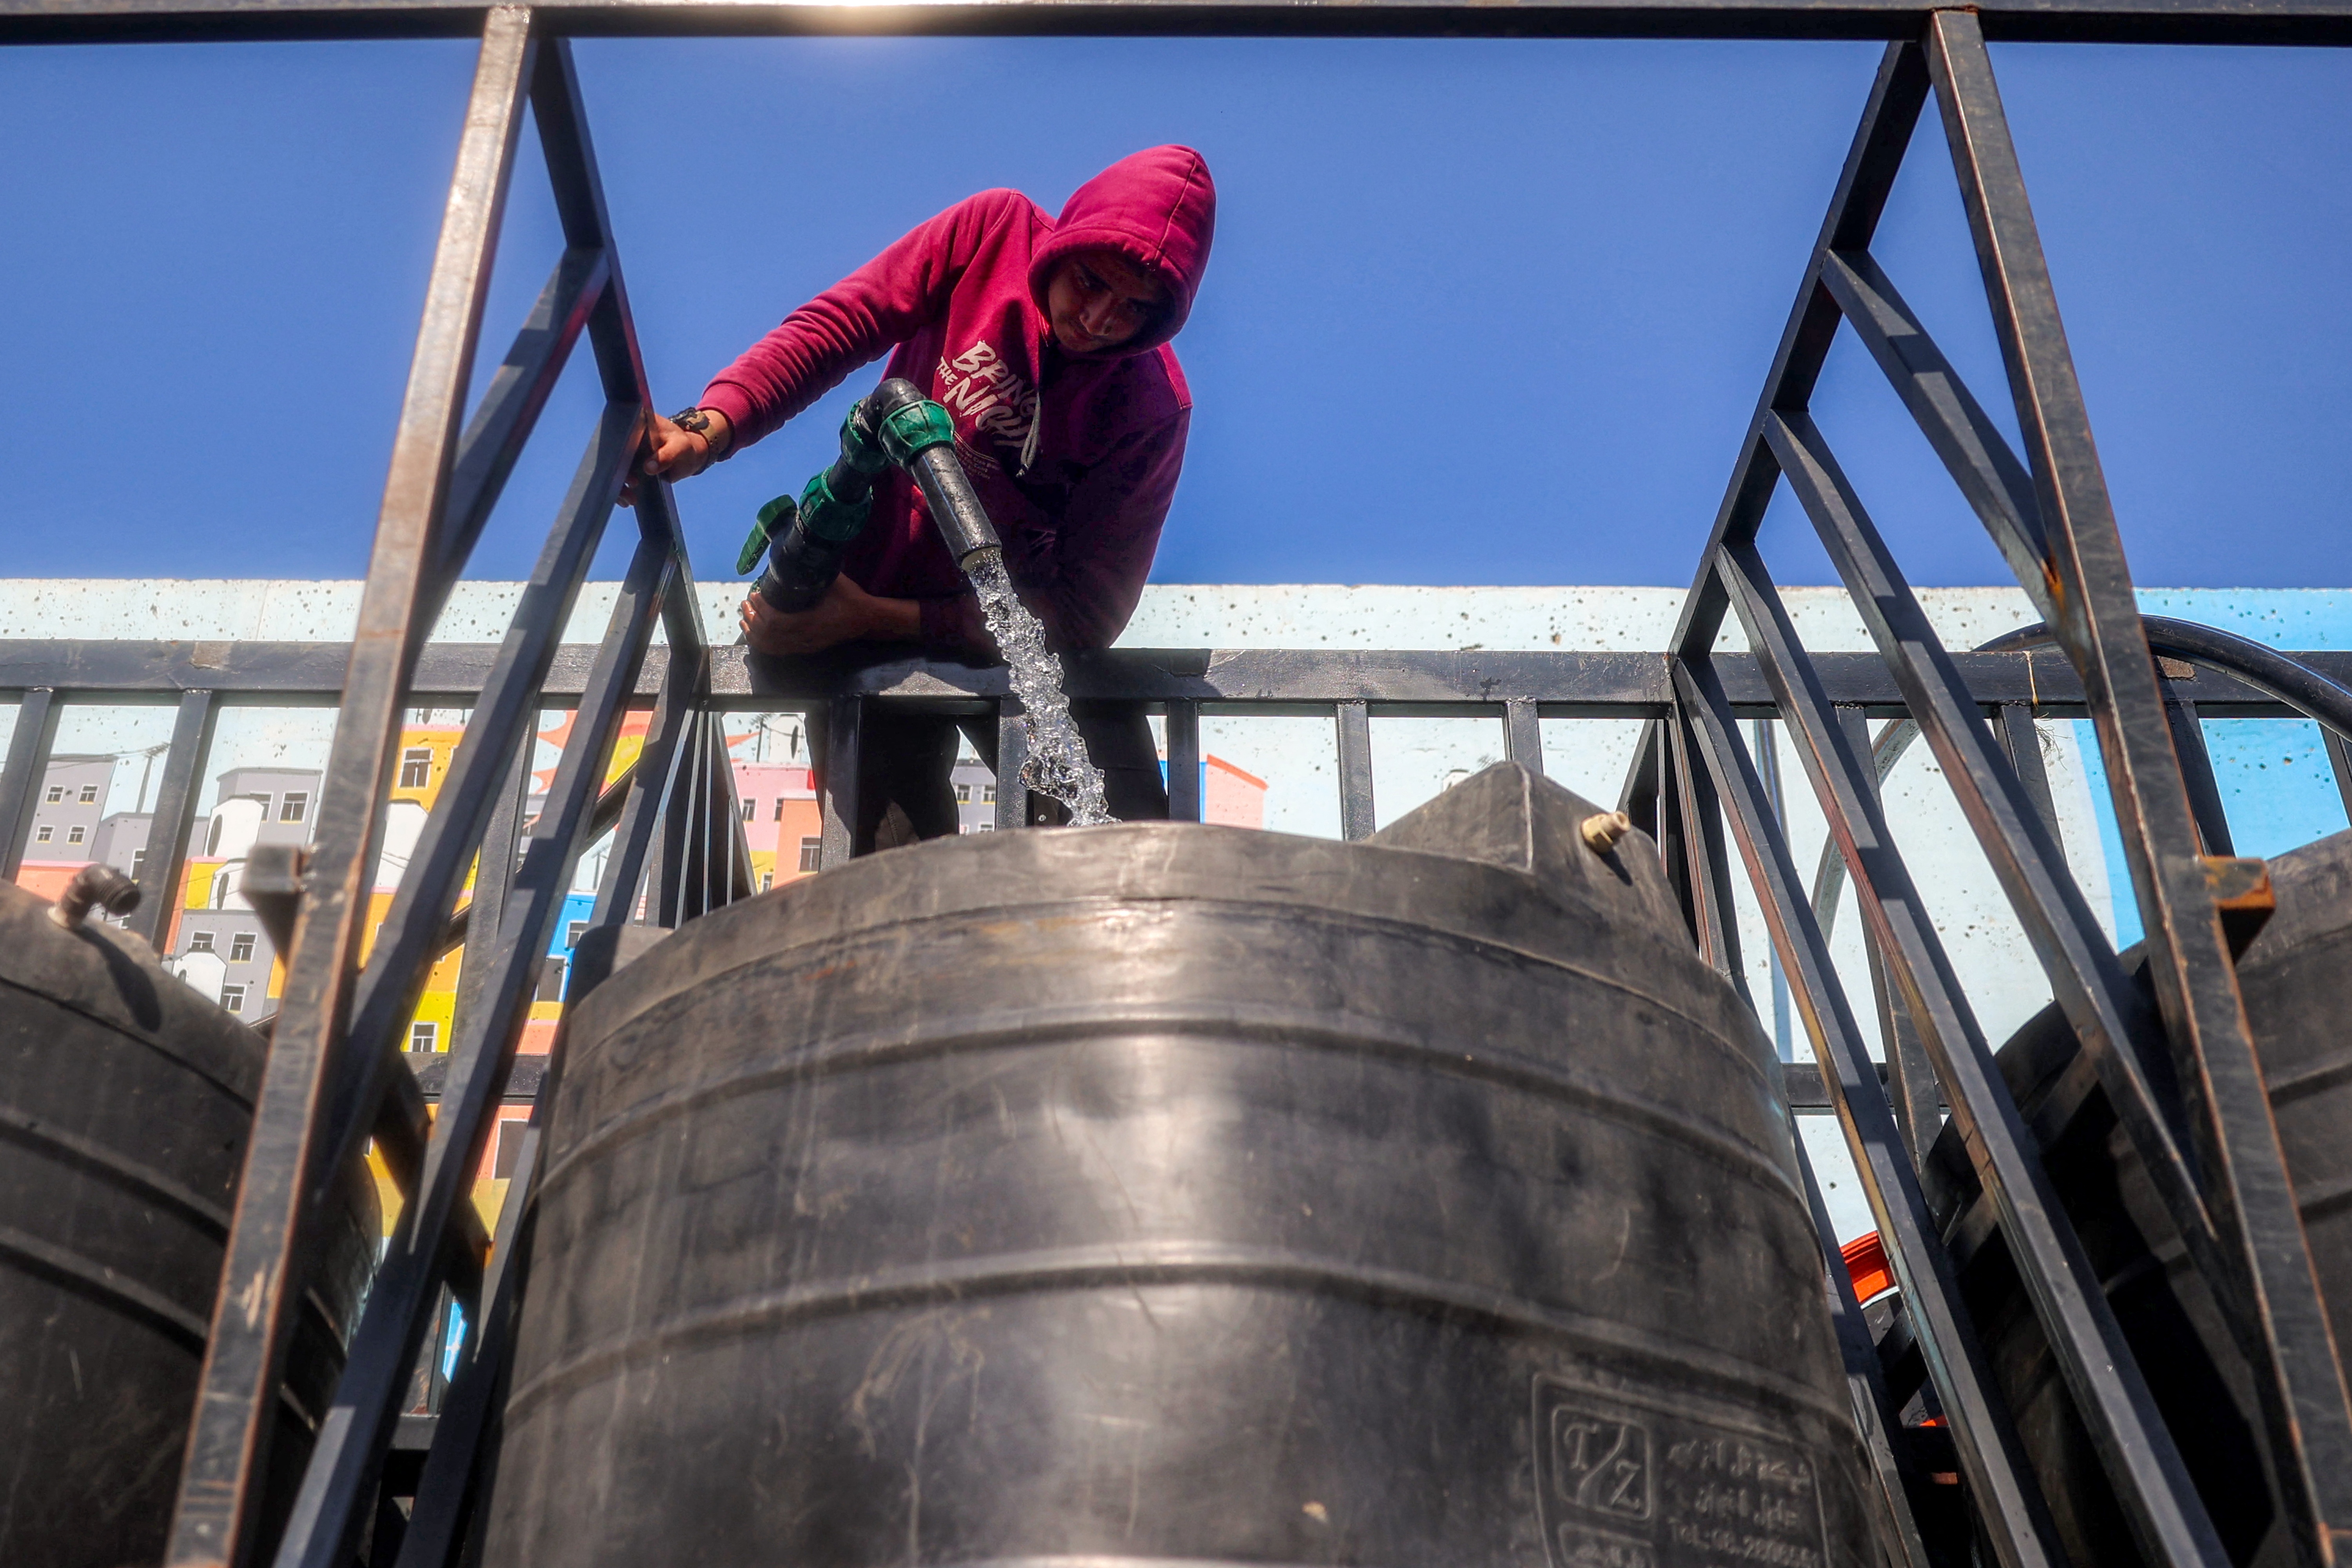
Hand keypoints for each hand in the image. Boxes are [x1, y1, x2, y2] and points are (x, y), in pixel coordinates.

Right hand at [620, 409, 730, 506]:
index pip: (618, 435)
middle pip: (612, 454)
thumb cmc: (684, 446)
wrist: (687, 456)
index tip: (622, 469)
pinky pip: (620, 477)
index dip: (616, 452)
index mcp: (636, 423)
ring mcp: (626, 451)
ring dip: (618, 486)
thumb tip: (648, 467)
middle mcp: (627, 436)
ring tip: (630, 499)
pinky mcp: (628, 465)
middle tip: (632, 485)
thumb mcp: (680, 448)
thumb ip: (667, 455)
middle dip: (616, 474)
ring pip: (614, 469)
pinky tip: (627, 500)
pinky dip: (622, 490)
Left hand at [739, 575, 914, 655]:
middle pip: (769, 635)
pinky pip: (778, 651)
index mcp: (811, 622)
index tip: (754, 594)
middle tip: (746, 603)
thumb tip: (796, 554)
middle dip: (753, 618)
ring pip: (771, 646)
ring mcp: (804, 645)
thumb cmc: (850, 598)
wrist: (866, 619)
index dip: (761, 609)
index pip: (776, 621)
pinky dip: (763, 644)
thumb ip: (814, 571)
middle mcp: (805, 637)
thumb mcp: (833, 580)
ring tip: (745, 618)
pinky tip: (755, 635)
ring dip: (754, 632)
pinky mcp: (805, 648)